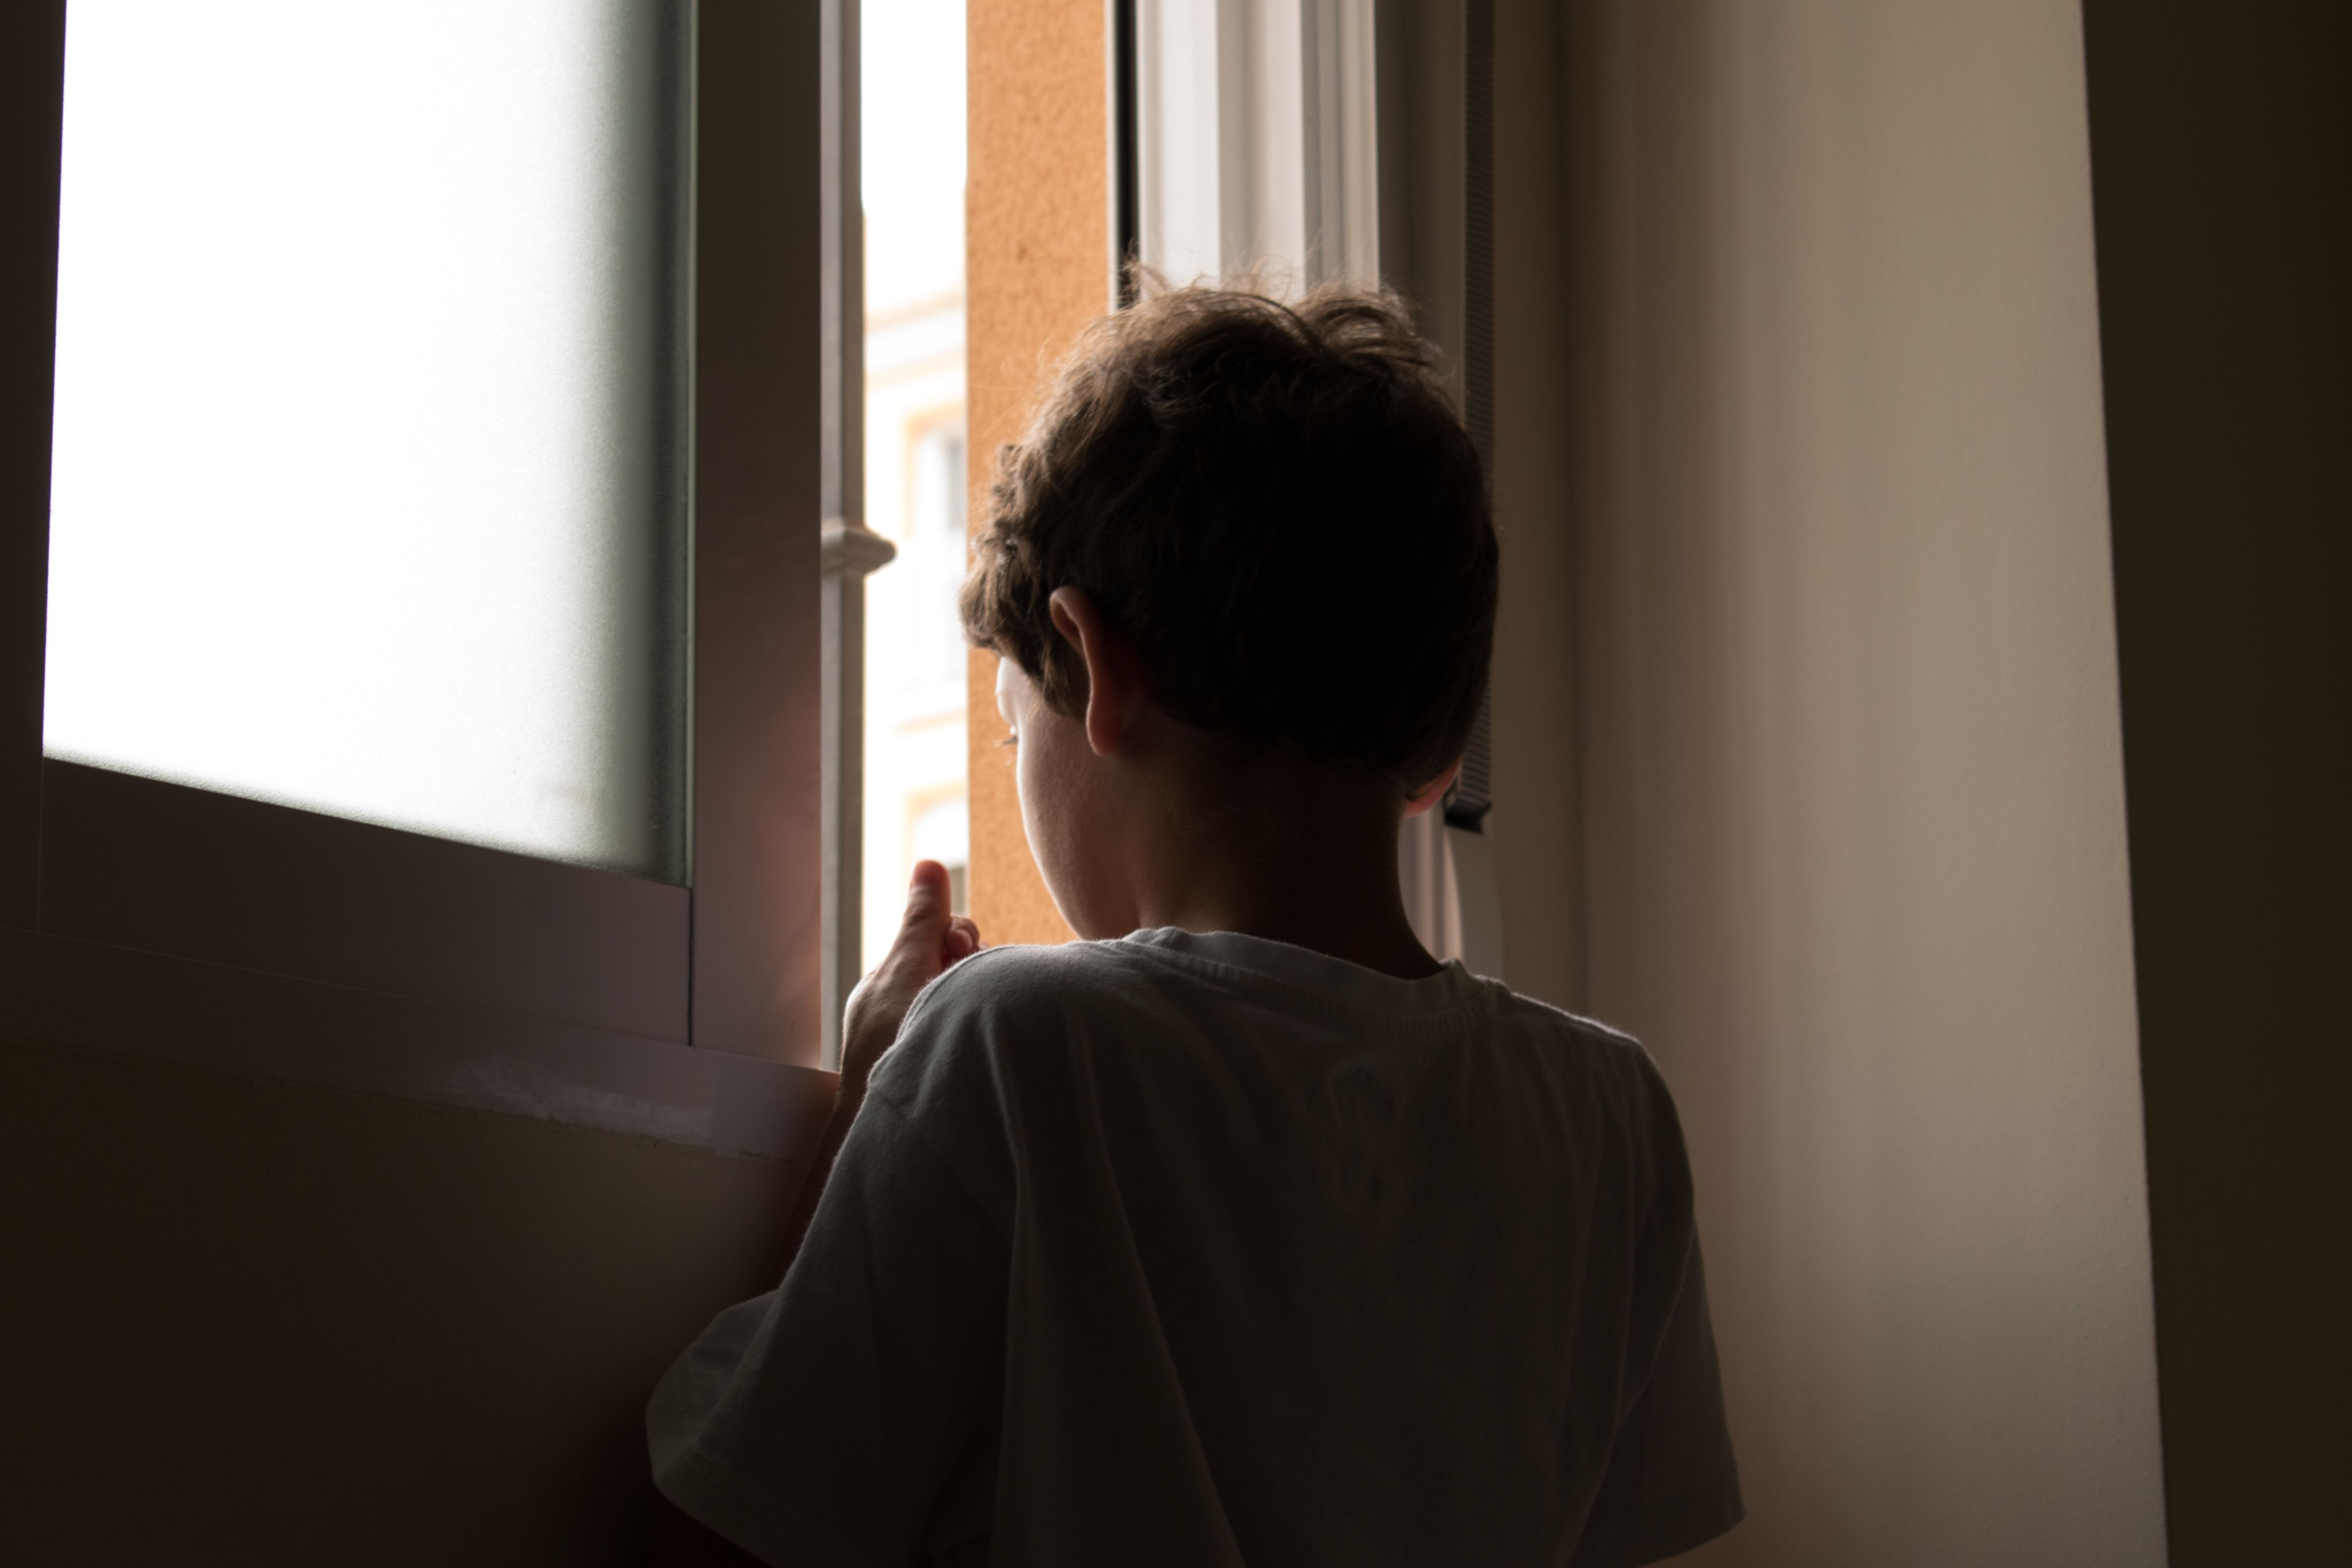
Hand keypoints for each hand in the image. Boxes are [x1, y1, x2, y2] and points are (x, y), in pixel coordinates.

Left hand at [838, 860, 980, 1102]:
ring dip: (977, 990)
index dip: (959, 934)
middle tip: (964, 976)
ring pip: (971, 990)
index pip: (943, 936)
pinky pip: (974, 1019)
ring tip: (973, 1008)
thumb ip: (923, 918)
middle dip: (971, 961)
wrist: (890, 1115)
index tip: (959, 946)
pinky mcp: (950, 1057)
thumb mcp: (907, 966)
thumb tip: (927, 861)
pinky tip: (985, 1026)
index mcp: (895, 980)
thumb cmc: (891, 1041)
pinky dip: (980, 1015)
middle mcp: (913, 1004)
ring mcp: (930, 1032)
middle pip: (961, 961)